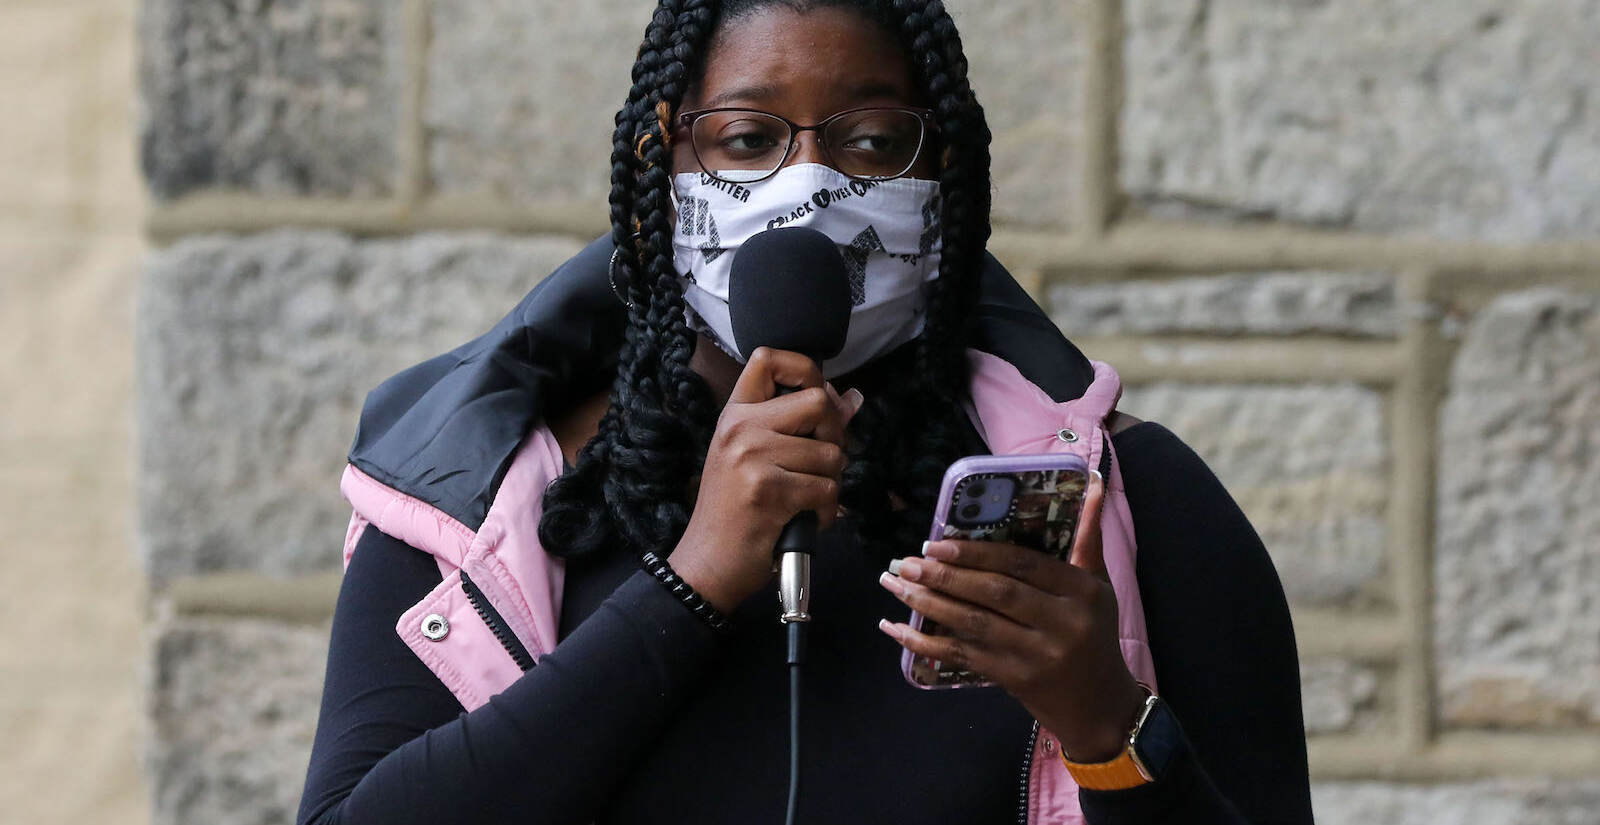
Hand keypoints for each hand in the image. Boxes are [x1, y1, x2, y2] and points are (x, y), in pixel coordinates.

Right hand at [669, 347, 863, 612]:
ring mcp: (753, 458)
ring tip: (807, 497)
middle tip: (822, 461)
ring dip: (831, 481)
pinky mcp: (770, 491)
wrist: (707, 562)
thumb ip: (798, 426)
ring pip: (830, 453)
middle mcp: (741, 428)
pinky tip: (807, 518)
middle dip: (834, 434)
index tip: (817, 395)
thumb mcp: (753, 458)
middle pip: (818, 402)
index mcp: (735, 415)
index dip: (805, 368)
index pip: (768, 358)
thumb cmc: (733, 512)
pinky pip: (827, 489)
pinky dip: (827, 510)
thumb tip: (852, 399)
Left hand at [877, 472, 1146, 761]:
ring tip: (895, 586)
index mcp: (1083, 592)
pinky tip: (897, 629)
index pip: (1023, 564)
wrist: (1099, 706)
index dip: (978, 553)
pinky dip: (926, 643)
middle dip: (945, 577)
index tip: (937, 544)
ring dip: (928, 604)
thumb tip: (1092, 481)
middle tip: (907, 563)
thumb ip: (1088, 537)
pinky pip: (963, 656)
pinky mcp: (1014, 680)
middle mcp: (1063, 624)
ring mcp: (1037, 655)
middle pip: (995, 593)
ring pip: (974, 624)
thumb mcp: (1099, 586)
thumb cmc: (1095, 635)